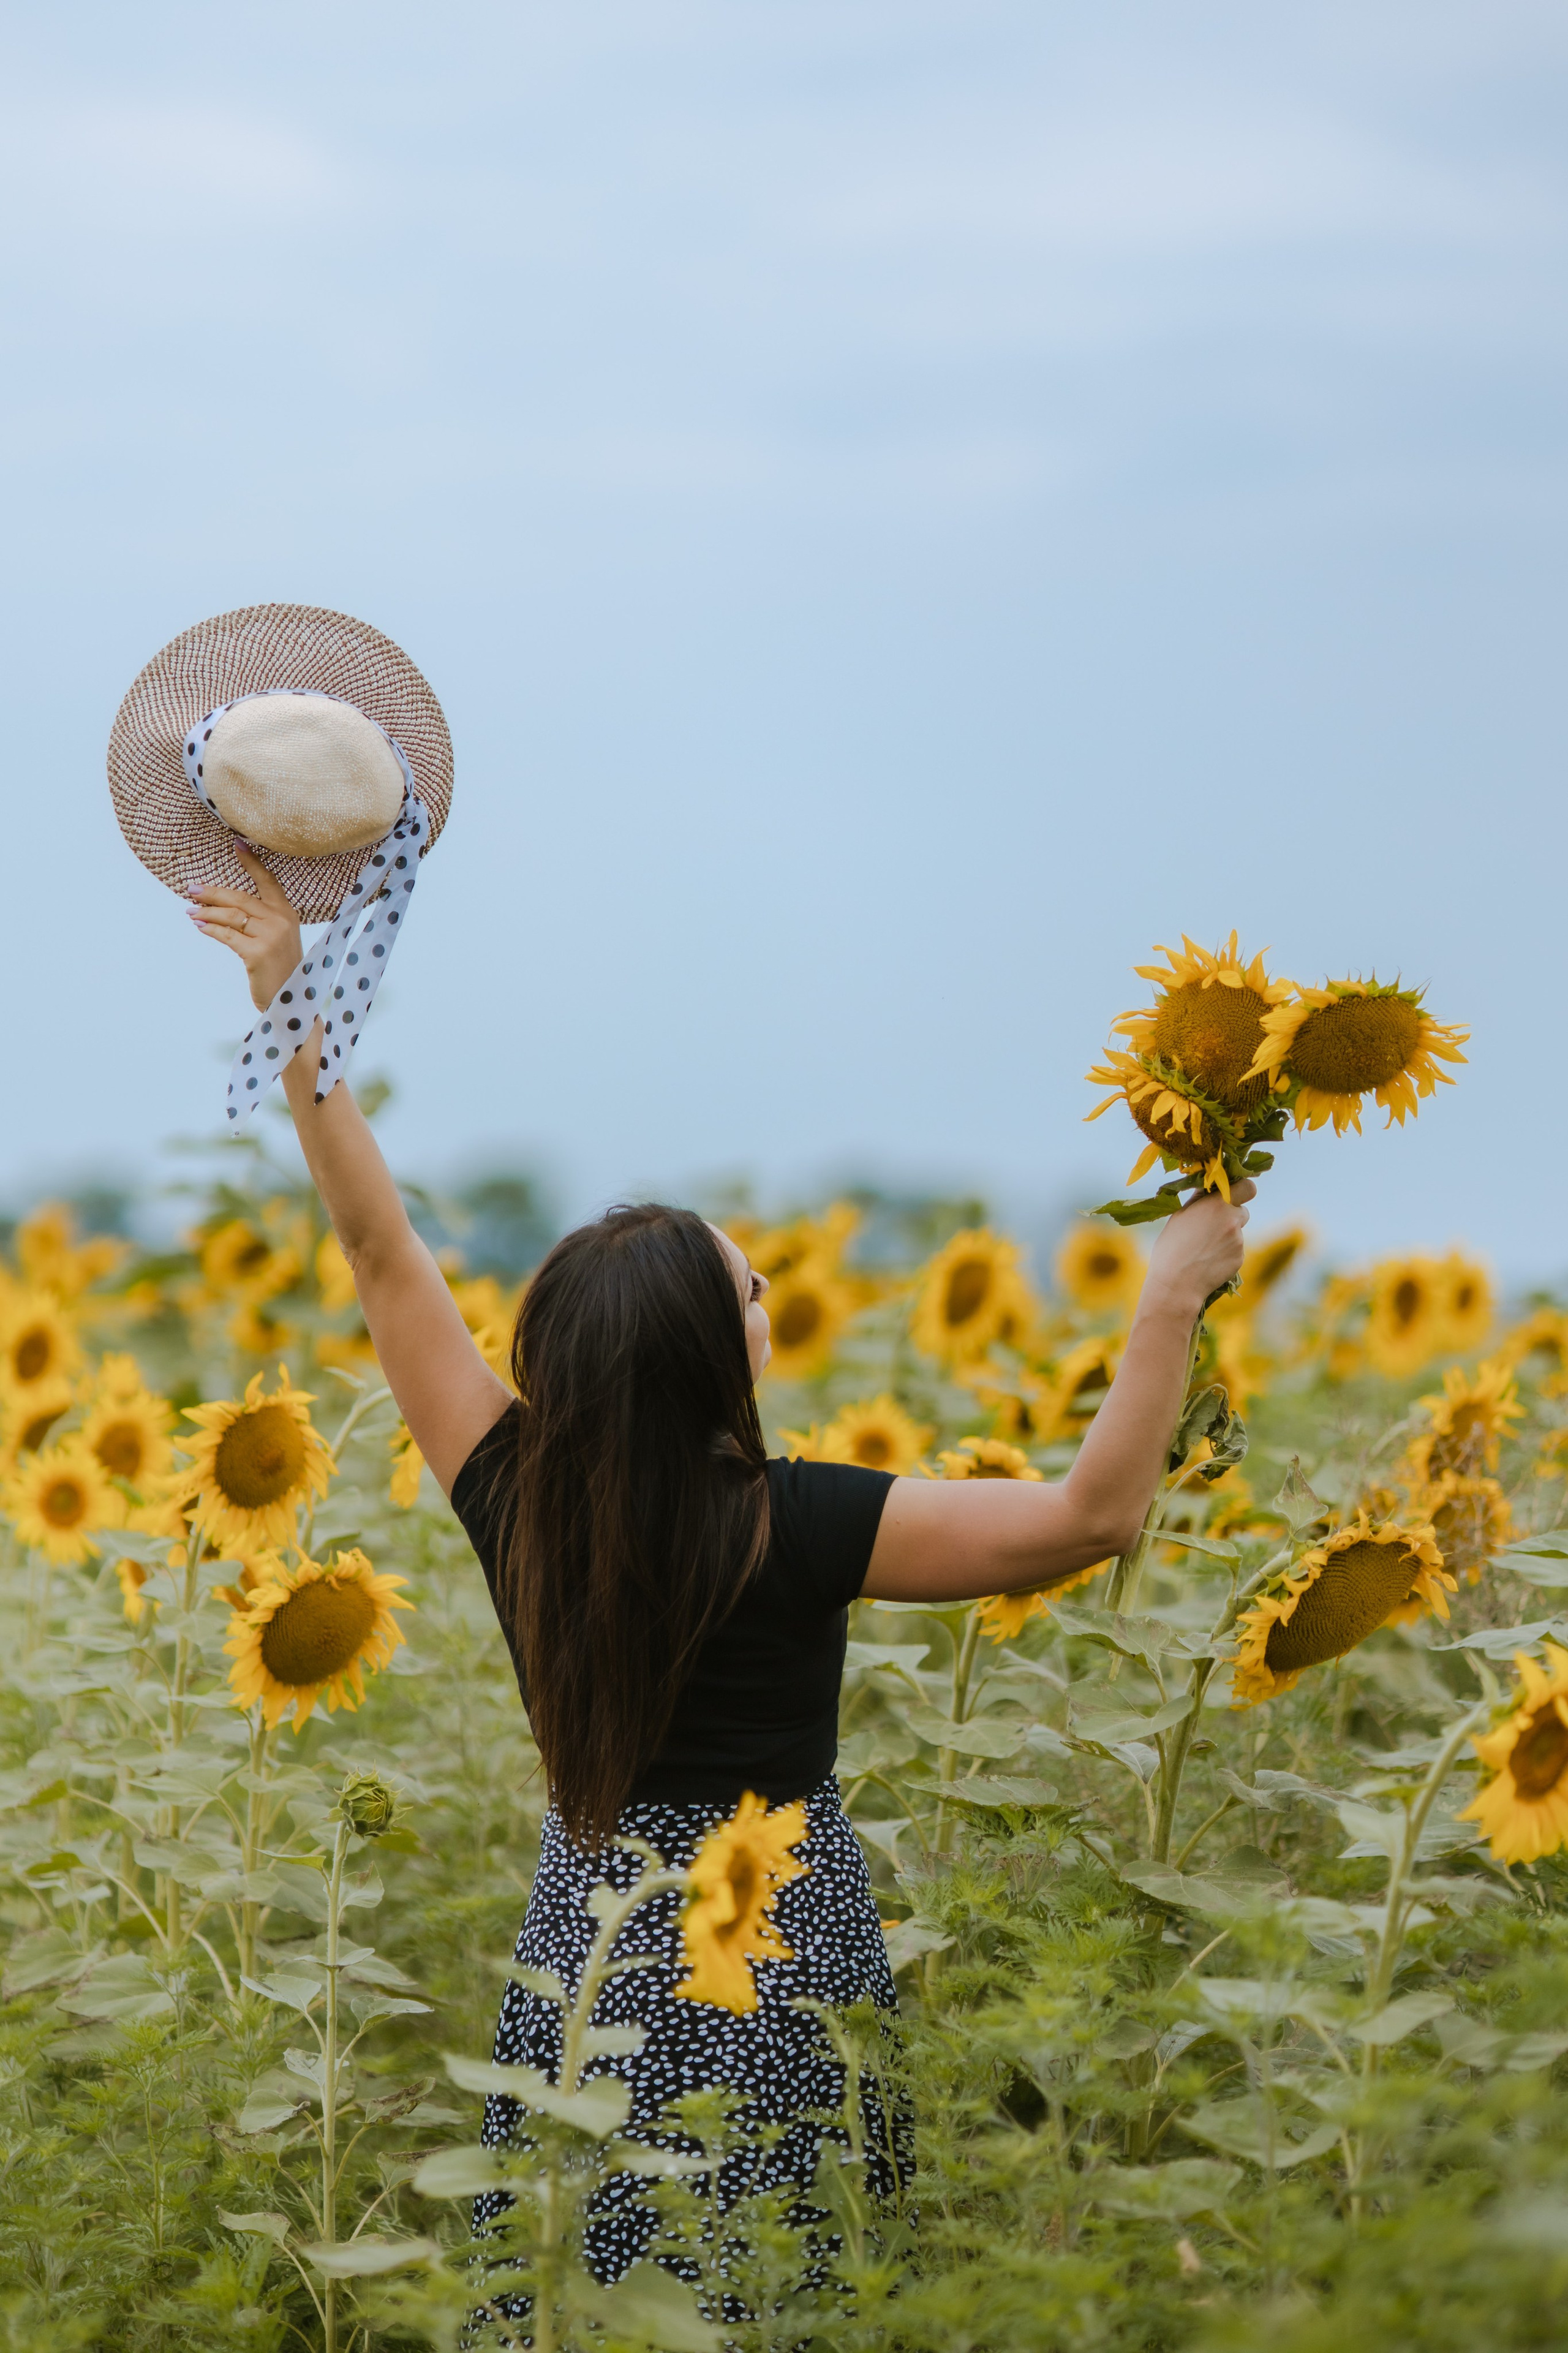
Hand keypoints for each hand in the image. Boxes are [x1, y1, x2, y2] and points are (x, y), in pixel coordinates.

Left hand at [188, 845, 303, 1010]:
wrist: (292, 1002)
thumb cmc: (282, 970)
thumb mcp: (278, 939)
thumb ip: (262, 920)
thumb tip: (225, 907)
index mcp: (288, 913)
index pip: (268, 881)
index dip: (252, 862)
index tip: (237, 844)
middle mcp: (281, 920)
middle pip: (240, 897)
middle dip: (213, 892)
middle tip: (192, 889)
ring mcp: (270, 936)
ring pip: (231, 915)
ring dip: (207, 912)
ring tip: (191, 912)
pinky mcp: (257, 953)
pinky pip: (227, 935)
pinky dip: (211, 930)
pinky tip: (200, 927)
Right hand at [1144, 1178, 1254, 1318]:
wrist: (1176, 1284)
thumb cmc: (1171, 1247)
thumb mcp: (1179, 1215)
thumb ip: (1199, 1199)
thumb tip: (1208, 1187)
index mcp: (1217, 1205)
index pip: (1247, 1186)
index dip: (1242, 1189)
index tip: (1231, 1195)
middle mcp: (1233, 1220)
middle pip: (1242, 1211)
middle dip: (1230, 1215)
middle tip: (1210, 1226)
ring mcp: (1239, 1241)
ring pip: (1237, 1232)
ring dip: (1226, 1235)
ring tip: (1203, 1248)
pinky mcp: (1240, 1259)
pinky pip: (1236, 1250)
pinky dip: (1226, 1253)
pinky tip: (1208, 1260)